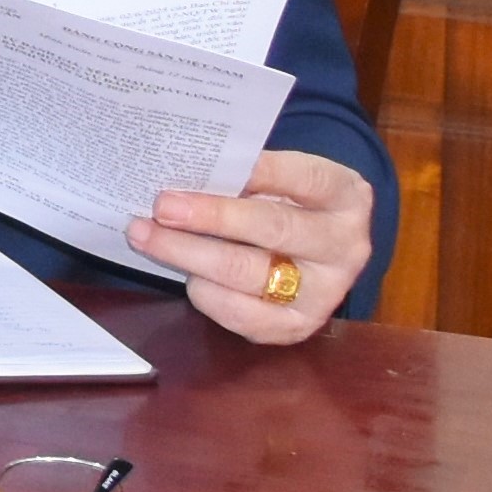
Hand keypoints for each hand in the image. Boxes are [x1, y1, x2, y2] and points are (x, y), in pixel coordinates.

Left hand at [127, 147, 376, 345]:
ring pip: (249, 273)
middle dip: (211, 216)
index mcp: (345, 196)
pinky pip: (243, 315)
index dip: (252, 170)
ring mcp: (326, 292)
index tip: (200, 164)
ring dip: (189, 254)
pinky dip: (206, 293)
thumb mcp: (284, 179)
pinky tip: (185, 274)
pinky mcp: (300, 327)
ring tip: (146, 235)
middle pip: (271, 228)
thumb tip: (183, 175)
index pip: (299, 176)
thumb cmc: (289, 202)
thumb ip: (248, 175)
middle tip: (162, 206)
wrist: (318, 251)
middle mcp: (345, 246)